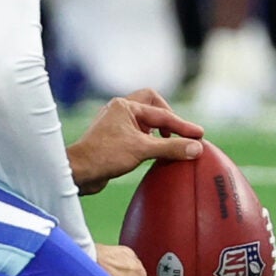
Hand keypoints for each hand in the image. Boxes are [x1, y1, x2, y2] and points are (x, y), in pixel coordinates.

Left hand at [67, 89, 204, 194]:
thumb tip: (196, 148)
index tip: (198, 136)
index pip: (162, 113)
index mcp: (125, 106)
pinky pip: (136, 131)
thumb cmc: (105, 156)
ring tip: (168, 141)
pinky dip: (148, 138)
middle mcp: (119, 110)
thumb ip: (171, 147)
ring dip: (157, 128)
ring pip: (143, 118)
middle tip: (178, 131)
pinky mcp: (112, 138)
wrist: (77, 172)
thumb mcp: (143, 150)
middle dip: (167, 115)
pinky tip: (152, 150)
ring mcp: (114, 123)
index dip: (182, 125)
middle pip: (151, 103)